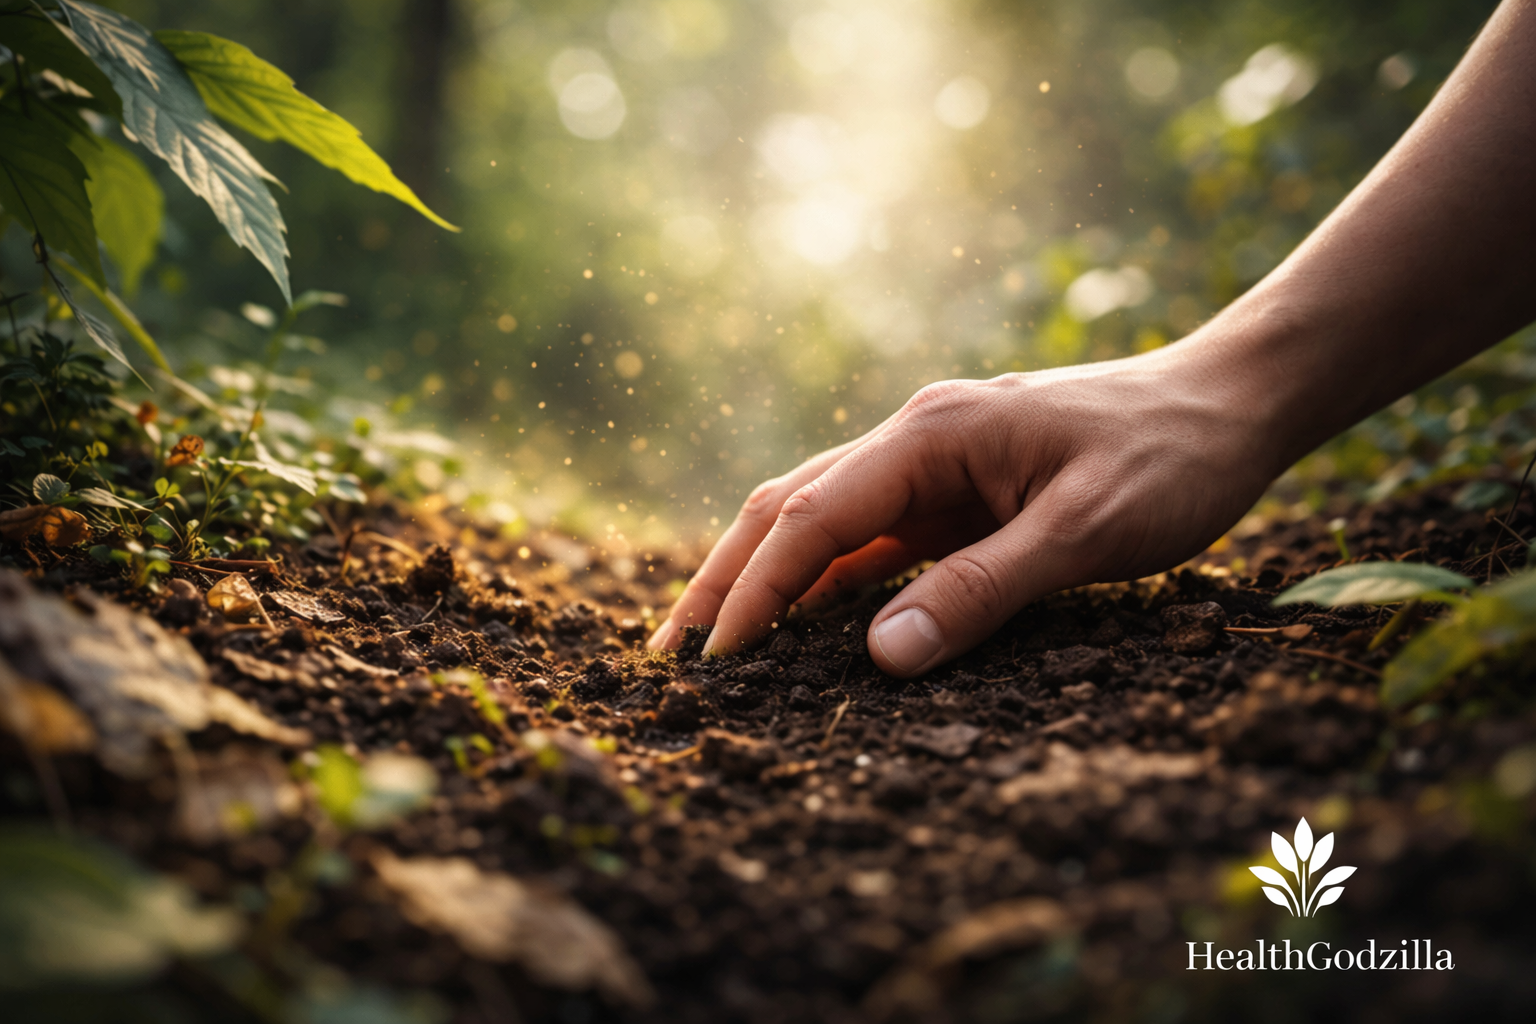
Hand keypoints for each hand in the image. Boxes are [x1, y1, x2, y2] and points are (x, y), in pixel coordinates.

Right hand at [647, 344, 1282, 675]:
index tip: (714, 662)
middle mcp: (917, 442)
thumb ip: (981, 592)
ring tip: (712, 646)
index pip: (812, 516)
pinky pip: (873, 541)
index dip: (755, 591)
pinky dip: (826, 582)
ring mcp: (935, 468)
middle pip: (790, 508)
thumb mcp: (1084, 533)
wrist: (1230, 404)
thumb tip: (880, 659)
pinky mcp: (958, 495)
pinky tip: (802, 627)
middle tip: (669, 654)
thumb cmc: (1169, 459)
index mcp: (932, 436)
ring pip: (822, 522)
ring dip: (765, 579)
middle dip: (726, 578)